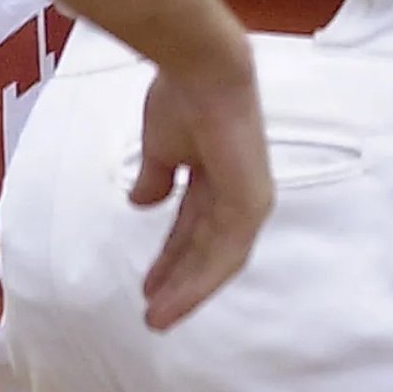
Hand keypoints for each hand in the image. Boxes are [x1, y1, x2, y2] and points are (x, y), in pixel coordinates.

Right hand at [132, 50, 273, 329]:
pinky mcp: (250, 204)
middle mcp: (237, 192)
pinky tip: (173, 303)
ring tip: (156, 320)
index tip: (148, 285)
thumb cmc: (180, 97)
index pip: (195, 229)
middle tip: (152, 312)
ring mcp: (248, 199)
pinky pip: (225, 255)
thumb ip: (156, 177)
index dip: (172, 257)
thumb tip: (142, 203)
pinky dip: (199, 282)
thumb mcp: (161, 147)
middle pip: (206, 249)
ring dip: (186, 291)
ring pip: (217, 261)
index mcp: (218, 177)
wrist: (200, 71)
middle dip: (178, 280)